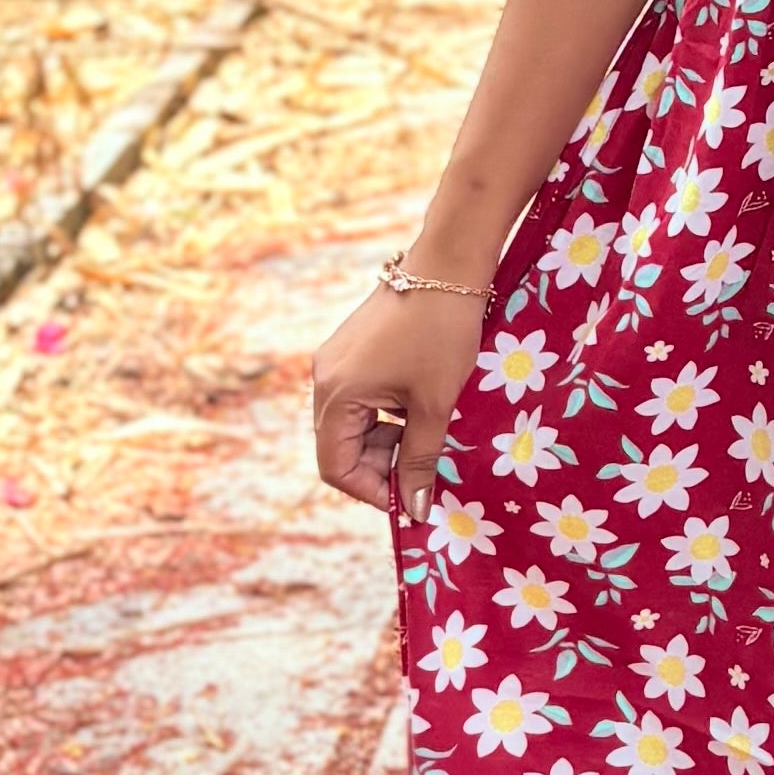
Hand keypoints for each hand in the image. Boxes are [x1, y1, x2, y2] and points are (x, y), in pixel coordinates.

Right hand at [311, 281, 484, 518]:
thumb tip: (416, 509)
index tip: (411, 499)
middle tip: (426, 468)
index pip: (336, 467)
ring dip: (388, 440)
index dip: (372, 491)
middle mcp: (324, 379)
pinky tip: (420, 407)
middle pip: (341, 447)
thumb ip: (421, 460)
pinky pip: (361, 398)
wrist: (448, 264)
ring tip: (429, 433)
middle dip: (382, 465)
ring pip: (353, 423)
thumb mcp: (435, 403)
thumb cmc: (442, 333)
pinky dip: (387, 414)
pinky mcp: (352, 349)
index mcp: (336, 395)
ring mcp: (336, 361)